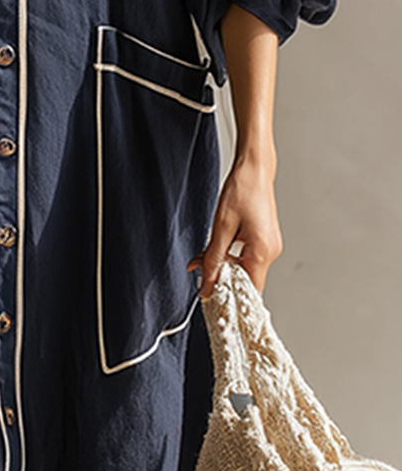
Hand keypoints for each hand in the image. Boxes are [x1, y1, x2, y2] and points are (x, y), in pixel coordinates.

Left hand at [187, 150, 282, 299]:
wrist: (254, 169)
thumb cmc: (242, 191)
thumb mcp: (221, 229)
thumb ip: (213, 261)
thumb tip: (207, 286)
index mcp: (263, 251)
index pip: (249, 291)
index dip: (230, 298)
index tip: (211, 301)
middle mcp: (270, 251)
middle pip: (245, 281)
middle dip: (221, 281)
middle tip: (200, 277)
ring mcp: (269, 246)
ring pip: (243, 269)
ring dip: (222, 268)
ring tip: (203, 260)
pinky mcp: (264, 240)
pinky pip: (245, 257)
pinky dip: (229, 258)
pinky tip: (215, 252)